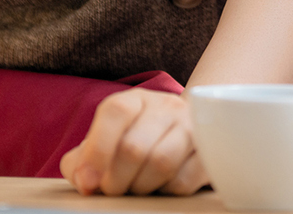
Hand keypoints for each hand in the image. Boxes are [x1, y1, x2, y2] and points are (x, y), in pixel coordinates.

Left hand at [59, 88, 208, 195]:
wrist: (181, 135)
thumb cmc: (134, 143)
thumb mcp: (105, 144)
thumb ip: (81, 161)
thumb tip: (85, 181)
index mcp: (135, 100)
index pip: (115, 113)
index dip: (97, 151)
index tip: (88, 183)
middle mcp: (166, 106)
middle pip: (134, 147)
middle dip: (117, 180)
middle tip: (112, 190)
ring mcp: (192, 126)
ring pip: (161, 163)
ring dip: (141, 187)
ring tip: (136, 188)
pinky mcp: (211, 151)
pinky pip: (184, 180)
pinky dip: (166, 192)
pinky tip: (161, 186)